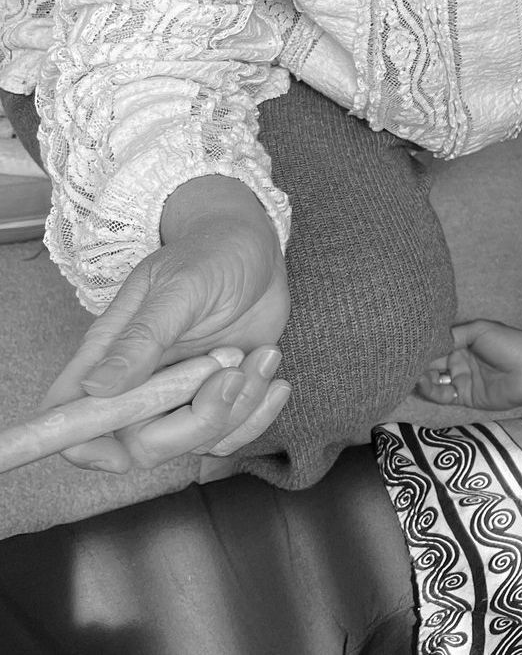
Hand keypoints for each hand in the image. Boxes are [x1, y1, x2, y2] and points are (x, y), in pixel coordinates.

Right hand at [43, 176, 291, 471]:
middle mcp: (142, 383)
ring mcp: (183, 394)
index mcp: (111, 354)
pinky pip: (232, 434)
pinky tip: (273, 375)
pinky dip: (258, 415)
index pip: (72, 418)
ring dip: (238, 406)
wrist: (256, 244)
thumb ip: (142, 338)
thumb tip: (96, 387)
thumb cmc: (210, 253)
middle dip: (196, 419)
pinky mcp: (220, 395)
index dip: (83, 446)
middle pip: (143, 445)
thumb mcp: (180, 288)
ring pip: (196, 441)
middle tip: (231, 366)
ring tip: (258, 355)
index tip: (120, 453)